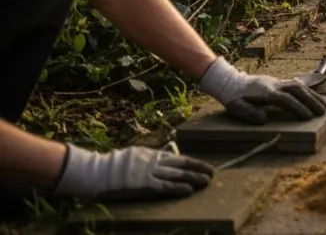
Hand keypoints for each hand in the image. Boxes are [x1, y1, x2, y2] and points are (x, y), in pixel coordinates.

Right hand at [54, 145, 212, 202]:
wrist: (95, 172)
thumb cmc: (110, 166)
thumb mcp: (132, 155)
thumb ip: (148, 157)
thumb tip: (164, 157)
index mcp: (150, 154)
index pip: (176, 157)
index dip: (191, 162)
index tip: (202, 165)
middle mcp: (153, 162)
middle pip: (181, 165)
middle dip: (198, 168)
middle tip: (211, 172)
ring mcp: (149, 173)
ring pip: (177, 175)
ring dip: (193, 178)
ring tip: (206, 182)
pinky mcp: (143, 185)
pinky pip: (165, 187)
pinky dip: (178, 188)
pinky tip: (189, 190)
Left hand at [198, 57, 325, 124]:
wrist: (230, 82)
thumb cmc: (234, 98)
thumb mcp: (236, 108)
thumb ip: (249, 113)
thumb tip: (264, 119)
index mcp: (265, 93)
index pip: (286, 99)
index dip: (298, 108)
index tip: (308, 117)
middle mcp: (274, 85)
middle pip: (297, 90)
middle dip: (312, 100)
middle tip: (323, 112)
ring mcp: (277, 82)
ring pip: (299, 86)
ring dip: (313, 95)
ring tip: (324, 106)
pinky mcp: (278, 82)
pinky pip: (296, 84)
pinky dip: (307, 90)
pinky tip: (314, 97)